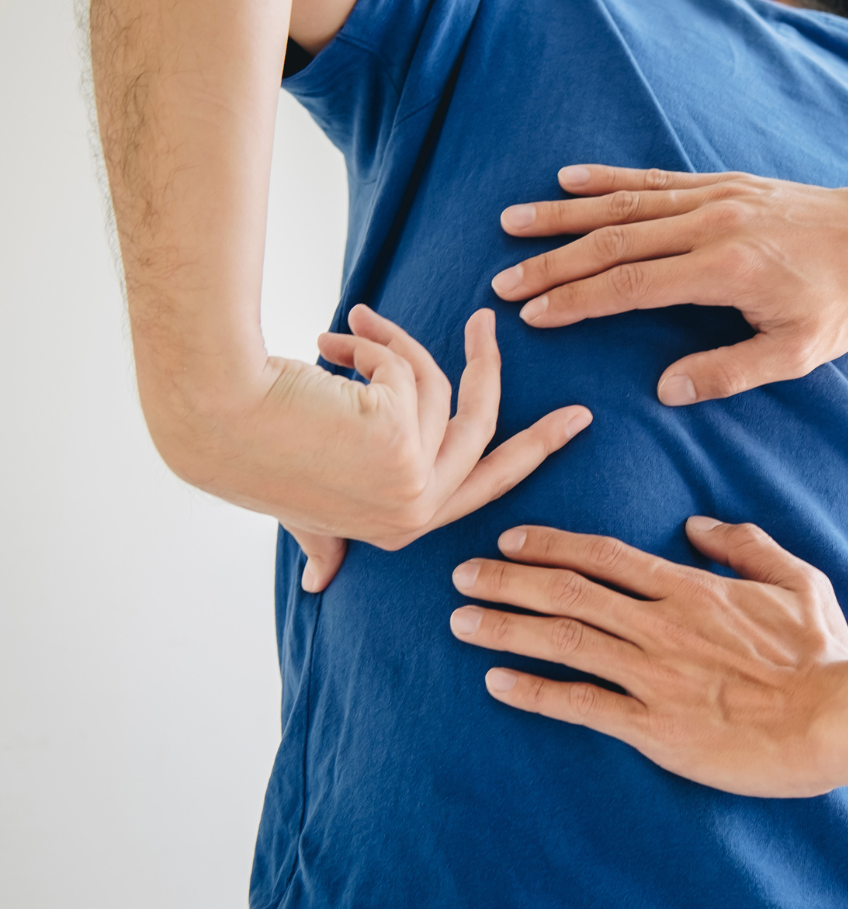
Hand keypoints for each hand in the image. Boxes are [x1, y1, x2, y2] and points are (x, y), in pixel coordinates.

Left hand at [194, 305, 591, 591]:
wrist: (213, 416)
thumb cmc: (248, 454)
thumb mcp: (300, 508)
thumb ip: (323, 541)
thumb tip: (316, 585)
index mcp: (399, 528)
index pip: (486, 485)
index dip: (533, 449)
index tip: (572, 421)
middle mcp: (413, 512)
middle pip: (486, 433)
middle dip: (494, 375)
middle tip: (491, 323)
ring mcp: (411, 481)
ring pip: (438, 387)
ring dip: (389, 345)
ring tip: (349, 326)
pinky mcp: (403, 440)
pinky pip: (410, 371)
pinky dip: (370, 347)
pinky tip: (327, 344)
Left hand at [447, 518, 847, 795]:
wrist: (832, 717)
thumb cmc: (822, 652)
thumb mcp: (799, 581)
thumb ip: (747, 546)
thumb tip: (701, 524)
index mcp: (691, 589)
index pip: (605, 557)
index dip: (550, 544)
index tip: (509, 540)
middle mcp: (659, 625)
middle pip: (567, 593)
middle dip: (506, 581)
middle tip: (460, 575)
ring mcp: (652, 676)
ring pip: (562, 641)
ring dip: (505, 628)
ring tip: (460, 621)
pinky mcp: (653, 727)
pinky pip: (580, 705)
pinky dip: (533, 692)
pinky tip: (496, 683)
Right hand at [489, 162, 847, 404]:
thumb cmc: (841, 301)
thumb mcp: (798, 352)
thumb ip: (730, 371)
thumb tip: (665, 390)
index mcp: (727, 270)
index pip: (633, 285)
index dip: (578, 300)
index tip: (533, 315)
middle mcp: (712, 225)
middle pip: (615, 241)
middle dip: (553, 262)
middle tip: (502, 282)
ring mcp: (714, 197)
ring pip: (625, 204)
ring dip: (565, 216)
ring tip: (512, 224)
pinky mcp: (720, 183)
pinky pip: (653, 179)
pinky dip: (607, 179)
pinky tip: (568, 181)